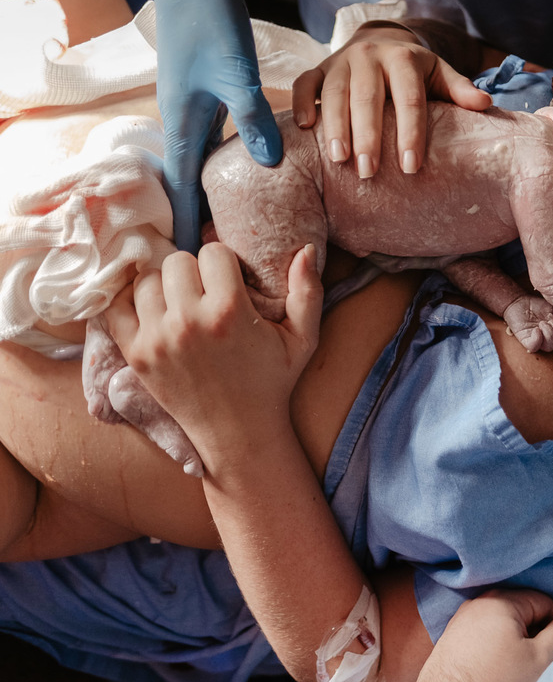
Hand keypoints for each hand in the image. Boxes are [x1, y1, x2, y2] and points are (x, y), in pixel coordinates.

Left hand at [103, 243, 321, 460]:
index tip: (229, 282)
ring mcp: (157, 338)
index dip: (224, 263)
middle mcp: (189, 321)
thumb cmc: (272, 382)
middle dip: (193, 272)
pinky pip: (116, 306)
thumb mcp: (303, 339)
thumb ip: (307, 292)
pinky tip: (152, 310)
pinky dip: (129, 302)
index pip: (213, 252)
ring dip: (164, 287)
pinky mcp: (135, 354)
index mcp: (229, 311)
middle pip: (177, 261)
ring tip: (181, 305)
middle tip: (205, 293)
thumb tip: (305, 249)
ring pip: (147, 280)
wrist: (239, 431)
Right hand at [146, 0, 282, 253]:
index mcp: (184, 124)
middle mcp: (184, 122)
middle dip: (201, 215)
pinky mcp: (207, 95)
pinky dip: (226, 161)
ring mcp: (194, 109)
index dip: (186, 222)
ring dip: (214, 190)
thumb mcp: (234, 73)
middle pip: (191, 180)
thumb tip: (268, 164)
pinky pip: (216, 140)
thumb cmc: (210, 26)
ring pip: (204, 161)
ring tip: (230, 223)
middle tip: (215, 252)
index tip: (187, 257)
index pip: (183, 187)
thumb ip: (251, 117)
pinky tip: (245, 172)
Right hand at [292, 24, 491, 178]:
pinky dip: (301, 103)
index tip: (410, 167)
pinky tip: (304, 128)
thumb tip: (486, 105)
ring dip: (334, 126)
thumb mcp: (440, 74)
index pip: (409, 99)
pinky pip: (305, 83)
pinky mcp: (319, 68)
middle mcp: (370, 56)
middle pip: (368, 97)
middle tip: (368, 172)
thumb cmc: (415, 70)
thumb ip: (459, 89)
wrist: (380, 39)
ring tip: (339, 159)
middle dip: (368, 135)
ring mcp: (341, 61)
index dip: (410, 134)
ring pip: (334, 92)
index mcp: (404, 59)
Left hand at [395, 589, 552, 681]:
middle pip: (524, 610)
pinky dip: (498, 645)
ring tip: (520, 667)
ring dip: (518, 640)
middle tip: (543, 660)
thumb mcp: (539, 660)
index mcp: (502, 600)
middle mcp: (479, 602)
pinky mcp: (452, 637)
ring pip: (504, 622)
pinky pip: (485, 632)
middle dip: (538, 631)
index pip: (546, 602)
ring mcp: (462, 619)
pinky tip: (499, 668)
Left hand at [503, 295, 552, 352]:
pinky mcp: (525, 340)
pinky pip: (534, 347)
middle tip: (550, 320)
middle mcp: (548, 339)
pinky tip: (536, 329)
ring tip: (542, 323)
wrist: (519, 301)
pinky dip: (537, 338)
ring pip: (549, 347)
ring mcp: (537, 341)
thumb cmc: (537, 306)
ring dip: (549, 333)